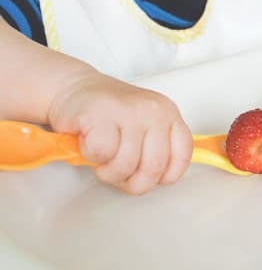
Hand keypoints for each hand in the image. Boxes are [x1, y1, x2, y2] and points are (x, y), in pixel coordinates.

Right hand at [47, 72, 192, 194]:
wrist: (72, 88)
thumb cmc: (108, 115)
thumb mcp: (143, 130)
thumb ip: (156, 151)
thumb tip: (158, 179)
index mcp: (169, 115)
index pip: (181, 156)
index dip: (161, 176)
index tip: (145, 175)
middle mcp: (155, 111)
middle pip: (153, 167)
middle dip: (132, 181)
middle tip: (117, 171)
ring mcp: (130, 110)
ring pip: (126, 164)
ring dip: (108, 171)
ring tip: (102, 156)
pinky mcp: (102, 113)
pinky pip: (102, 153)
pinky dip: (91, 155)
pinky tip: (89, 141)